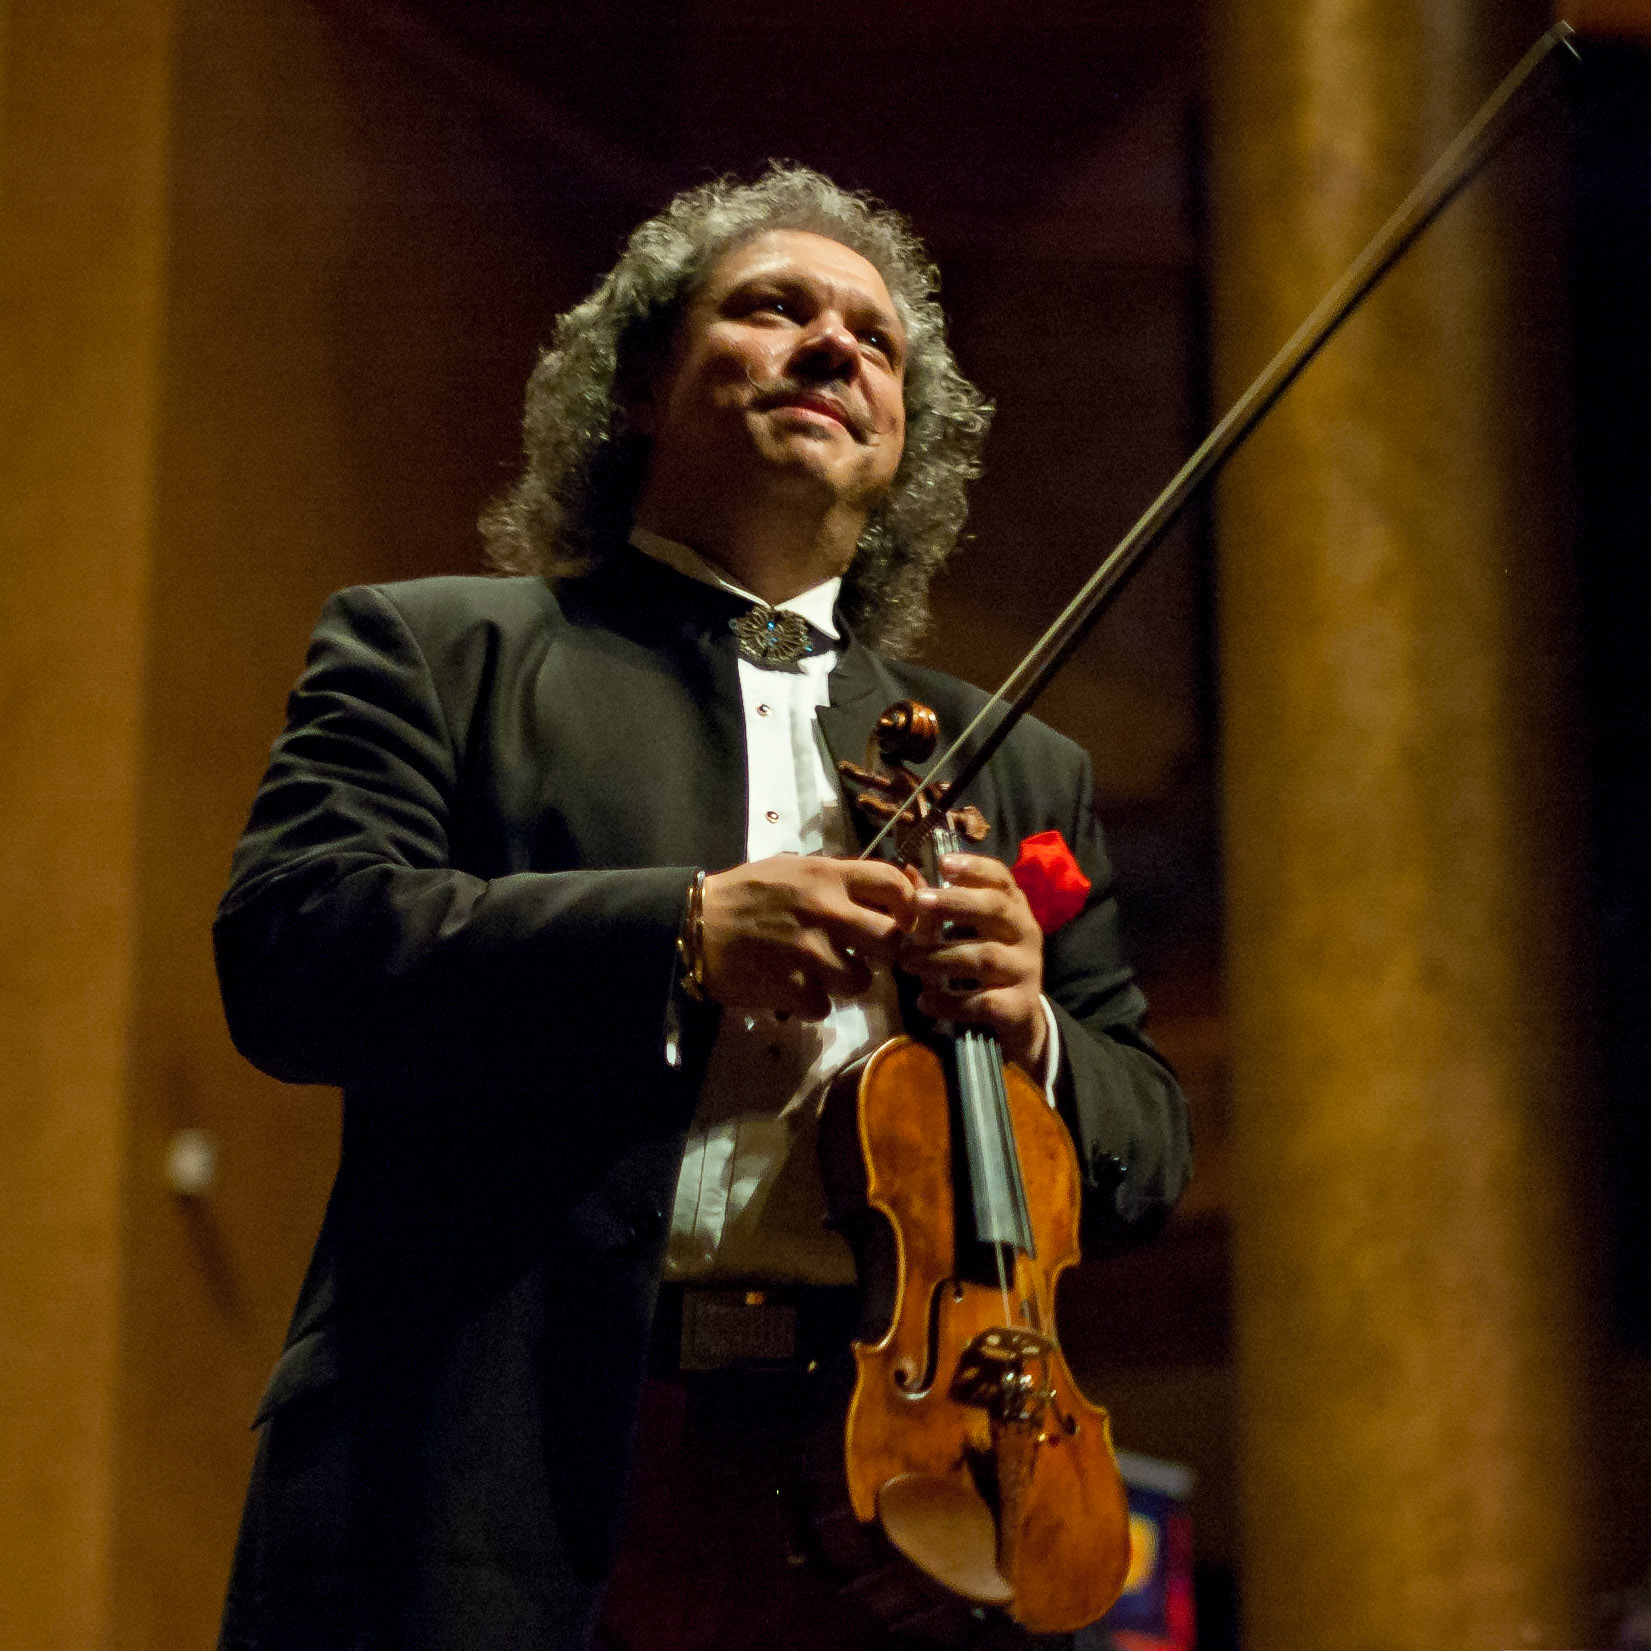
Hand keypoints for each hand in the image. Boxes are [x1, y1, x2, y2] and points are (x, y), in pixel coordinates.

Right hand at [701, 854, 916, 1019]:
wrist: (693, 926)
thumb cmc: (744, 894)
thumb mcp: (791, 869)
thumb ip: (836, 879)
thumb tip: (885, 891)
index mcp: (826, 876)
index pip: (894, 883)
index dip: (909, 905)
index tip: (903, 920)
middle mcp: (825, 912)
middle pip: (891, 941)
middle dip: (886, 953)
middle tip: (869, 955)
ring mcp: (809, 953)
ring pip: (862, 982)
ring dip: (848, 982)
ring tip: (825, 973)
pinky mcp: (791, 988)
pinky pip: (824, 1007)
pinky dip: (812, 1003)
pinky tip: (795, 988)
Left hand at [899, 853, 1047, 1074]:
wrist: (1020, 1017)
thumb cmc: (989, 964)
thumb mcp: (975, 931)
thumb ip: (946, 906)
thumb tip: (909, 872)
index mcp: (1014, 910)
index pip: (1002, 879)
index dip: (975, 868)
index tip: (943, 864)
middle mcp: (1026, 934)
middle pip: (995, 909)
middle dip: (955, 903)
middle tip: (918, 902)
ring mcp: (1026, 970)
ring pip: (984, 957)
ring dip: (941, 957)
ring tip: (907, 962)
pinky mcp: (1018, 1006)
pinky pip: (982, 1001)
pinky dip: (950, 1002)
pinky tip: (924, 1002)